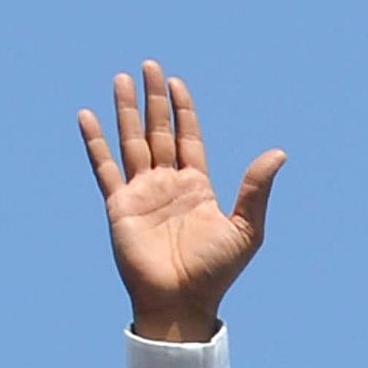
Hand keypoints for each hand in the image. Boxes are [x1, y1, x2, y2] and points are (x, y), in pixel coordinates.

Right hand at [79, 60, 285, 341]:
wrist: (181, 301)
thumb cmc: (215, 271)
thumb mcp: (245, 228)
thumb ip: (256, 189)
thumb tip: (279, 153)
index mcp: (197, 187)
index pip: (188, 138)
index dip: (183, 110)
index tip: (176, 83)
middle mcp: (167, 185)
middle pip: (158, 131)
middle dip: (154, 100)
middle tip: (149, 66)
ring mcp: (141, 194)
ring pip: (131, 142)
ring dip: (126, 111)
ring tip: (121, 78)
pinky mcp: (119, 206)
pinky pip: (104, 168)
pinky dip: (95, 143)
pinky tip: (88, 116)